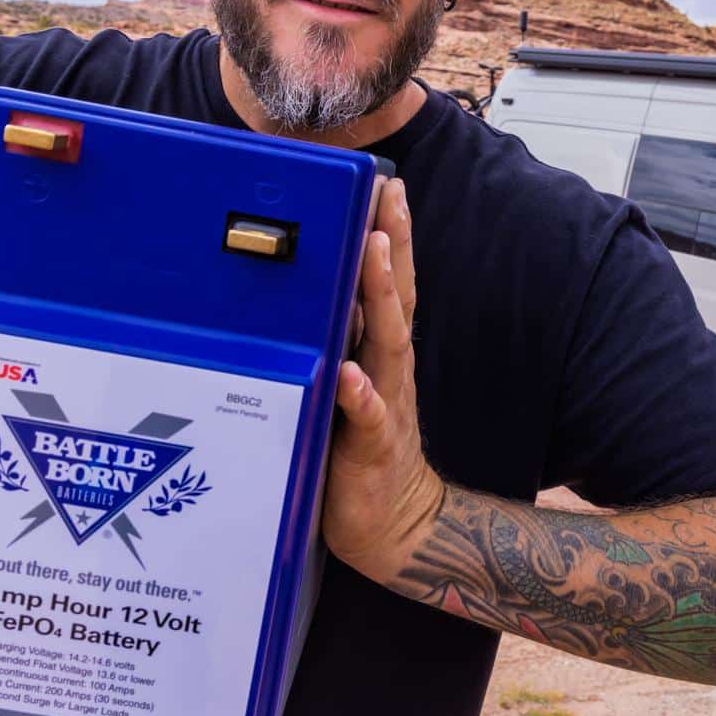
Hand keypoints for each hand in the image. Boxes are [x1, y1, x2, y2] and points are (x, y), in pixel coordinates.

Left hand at [322, 179, 444, 584]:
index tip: (389, 189)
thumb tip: (316, 296)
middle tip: (390, 200)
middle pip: (399, 298)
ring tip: (376, 255)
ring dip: (383, 298)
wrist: (395, 525)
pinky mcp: (372, 447)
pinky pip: (367, 417)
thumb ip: (339, 346)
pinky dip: (361, 394)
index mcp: (383, 355)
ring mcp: (386, 406)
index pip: (393, 286)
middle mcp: (391, 371)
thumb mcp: (346, 388)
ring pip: (387, 344)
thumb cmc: (362, 453)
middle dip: (394, 247)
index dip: (393, 238)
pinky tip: (352, 375)